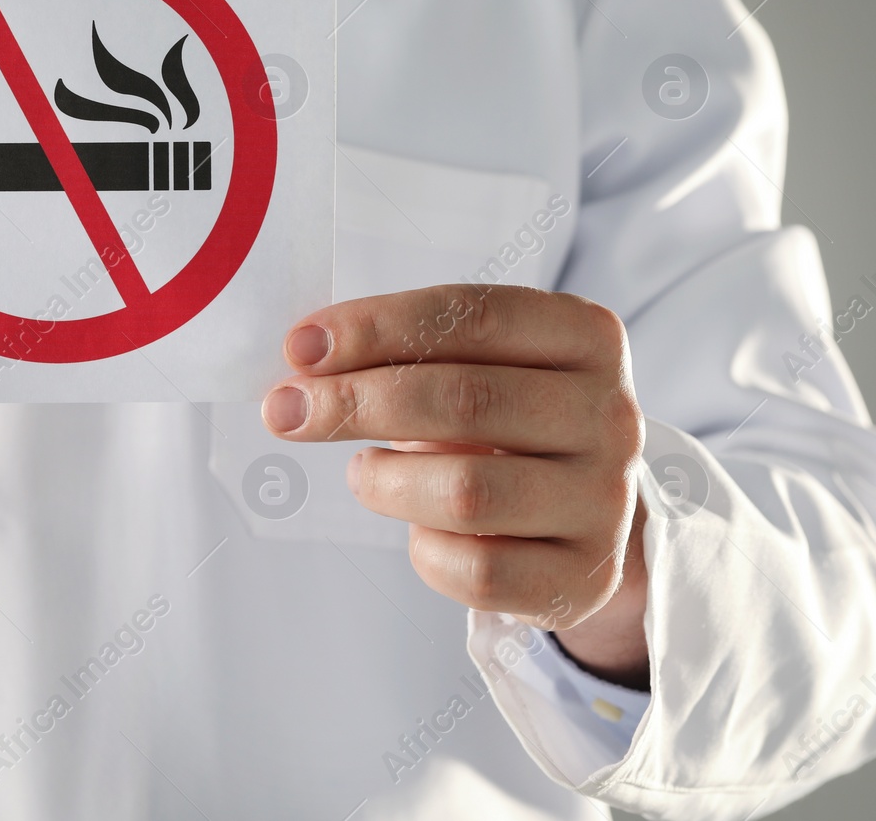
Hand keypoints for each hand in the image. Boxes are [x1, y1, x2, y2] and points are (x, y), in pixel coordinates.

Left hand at [261, 284, 650, 687]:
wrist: (585, 518)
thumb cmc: (506, 423)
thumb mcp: (476, 366)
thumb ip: (409, 352)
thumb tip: (305, 361)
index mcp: (586, 337)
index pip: (474, 316)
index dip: (377, 327)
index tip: (301, 346)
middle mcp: (611, 415)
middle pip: (465, 400)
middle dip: (355, 403)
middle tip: (284, 411)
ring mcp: (605, 502)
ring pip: (466, 493)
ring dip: (385, 482)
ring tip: (363, 473)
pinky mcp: (583, 579)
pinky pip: (477, 572)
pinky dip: (426, 553)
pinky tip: (420, 531)